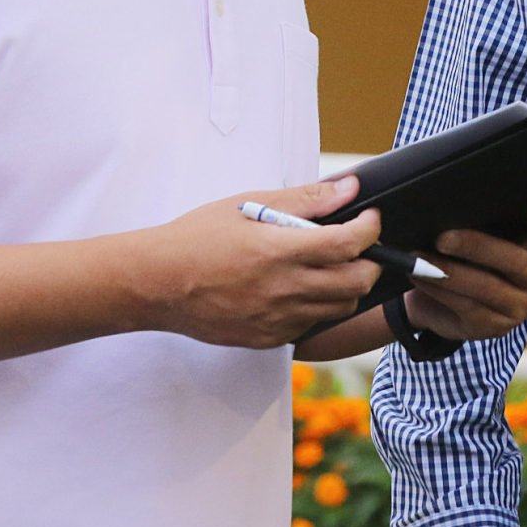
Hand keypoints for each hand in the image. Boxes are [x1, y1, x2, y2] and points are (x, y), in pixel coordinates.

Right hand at [139, 177, 381, 348]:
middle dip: (370, 260)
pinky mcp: (267, 338)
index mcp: (280, 251)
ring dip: (347, 285)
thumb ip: (306, 199)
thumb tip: (349, 188)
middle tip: (359, 244)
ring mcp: (277, 319)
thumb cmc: (198, 237)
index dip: (370, 228)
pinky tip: (300, 288)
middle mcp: (284, 289)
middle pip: (357, 282)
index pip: (349, 244)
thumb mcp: (249, 205)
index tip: (369, 218)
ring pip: (340, 307)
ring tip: (329, 265)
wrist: (157, 283)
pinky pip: (311, 325)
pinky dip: (318, 306)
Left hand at [401, 200, 526, 341]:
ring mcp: (519, 306)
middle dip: (476, 247)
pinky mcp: (494, 327)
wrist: (455, 301)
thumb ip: (483, 221)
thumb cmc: (474, 256)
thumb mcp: (484, 236)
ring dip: (448, 273)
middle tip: (442, 238)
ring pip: (485, 288)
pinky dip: (439, 291)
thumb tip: (453, 202)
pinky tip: (420, 278)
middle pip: (515, 261)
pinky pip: (466, 307)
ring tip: (419, 259)